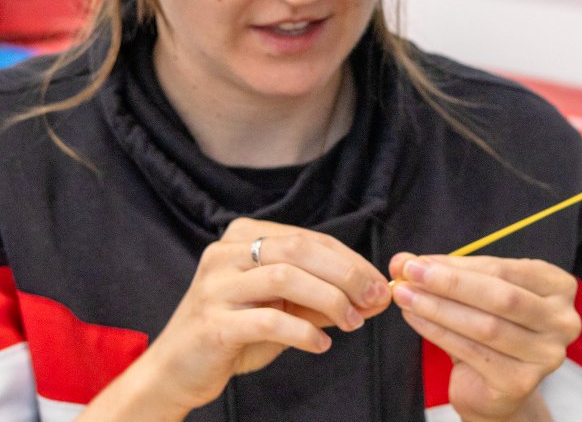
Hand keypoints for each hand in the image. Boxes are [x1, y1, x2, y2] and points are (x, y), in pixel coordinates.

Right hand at [91, 218, 391, 416]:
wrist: (175, 371)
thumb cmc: (236, 333)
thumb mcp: (284, 308)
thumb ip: (323, 297)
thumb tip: (376, 296)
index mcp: (245, 237)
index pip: (311, 239)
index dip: (352, 261)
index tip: (380, 284)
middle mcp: (225, 253)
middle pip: (301, 250)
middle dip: (347, 274)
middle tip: (375, 299)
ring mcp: (215, 286)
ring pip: (286, 278)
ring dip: (329, 300)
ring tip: (352, 322)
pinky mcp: (212, 323)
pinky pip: (268, 320)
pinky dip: (303, 332)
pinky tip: (321, 345)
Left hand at [390, 253, 581, 421]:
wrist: (499, 390)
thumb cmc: (492, 330)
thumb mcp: (477, 295)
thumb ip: (448, 274)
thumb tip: (403, 260)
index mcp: (559, 287)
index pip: (504, 269)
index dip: (459, 265)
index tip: (419, 260)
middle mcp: (562, 320)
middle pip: (500, 296)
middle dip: (449, 283)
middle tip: (409, 273)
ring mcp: (546, 354)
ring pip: (485, 326)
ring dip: (438, 308)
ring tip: (405, 297)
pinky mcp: (522, 382)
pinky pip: (474, 352)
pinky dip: (439, 333)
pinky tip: (416, 320)